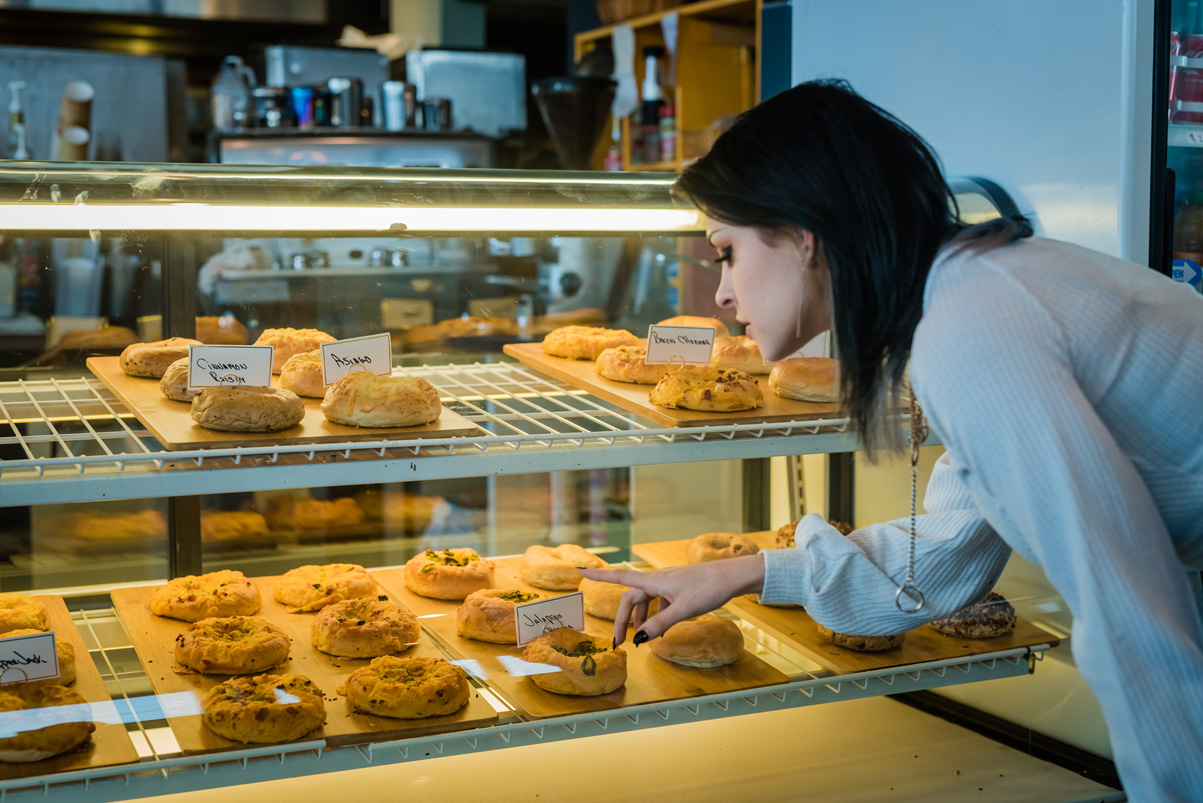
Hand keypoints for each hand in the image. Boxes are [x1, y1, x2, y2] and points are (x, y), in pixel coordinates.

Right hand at [579, 554, 765, 646]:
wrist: (734, 576)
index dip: (600, 577)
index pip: (621, 578)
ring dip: (641, 619)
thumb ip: (660, 623)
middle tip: (620, 642)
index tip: (581, 572)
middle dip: (624, 619)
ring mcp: (670, 584)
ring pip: (646, 601)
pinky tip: (663, 629)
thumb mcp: (684, 609)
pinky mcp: (680, 588)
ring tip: (643, 639)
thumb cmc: (710, 588)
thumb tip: (639, 638)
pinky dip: (656, 616)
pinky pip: (660, 602)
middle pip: (632, 598)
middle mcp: (659, 580)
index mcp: (655, 581)